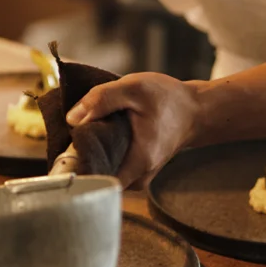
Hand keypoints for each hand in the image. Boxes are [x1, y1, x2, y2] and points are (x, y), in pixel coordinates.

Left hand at [66, 73, 203, 187]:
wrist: (195, 110)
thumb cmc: (168, 99)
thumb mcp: (134, 88)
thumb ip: (101, 100)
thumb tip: (72, 119)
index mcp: (140, 160)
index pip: (98, 179)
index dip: (79, 165)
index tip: (70, 147)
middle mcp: (140, 176)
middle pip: (99, 176)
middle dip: (84, 157)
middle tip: (78, 134)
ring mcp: (140, 178)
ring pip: (105, 174)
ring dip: (95, 155)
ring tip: (94, 133)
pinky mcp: (139, 173)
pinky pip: (114, 169)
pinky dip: (106, 155)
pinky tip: (105, 137)